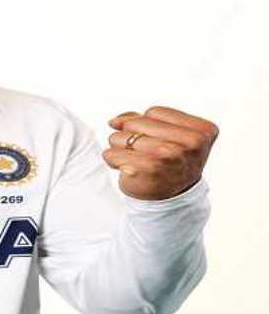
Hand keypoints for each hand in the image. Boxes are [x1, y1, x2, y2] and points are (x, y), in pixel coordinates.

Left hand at [102, 106, 218, 200]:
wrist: (169, 201)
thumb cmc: (168, 164)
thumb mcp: (168, 136)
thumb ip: (141, 120)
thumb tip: (114, 121)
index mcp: (201, 132)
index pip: (154, 112)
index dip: (147, 125)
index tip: (159, 143)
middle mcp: (188, 144)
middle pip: (136, 123)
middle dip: (131, 135)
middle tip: (145, 153)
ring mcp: (167, 156)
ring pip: (120, 137)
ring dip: (120, 148)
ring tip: (137, 161)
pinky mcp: (145, 169)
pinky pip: (111, 154)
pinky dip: (113, 160)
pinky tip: (128, 170)